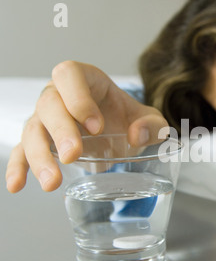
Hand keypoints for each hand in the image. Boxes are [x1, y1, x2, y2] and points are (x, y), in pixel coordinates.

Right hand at [5, 61, 168, 192]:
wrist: (119, 131)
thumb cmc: (129, 118)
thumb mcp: (150, 119)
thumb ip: (152, 125)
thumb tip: (136, 135)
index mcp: (86, 80)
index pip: (71, 76)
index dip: (79, 98)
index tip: (97, 126)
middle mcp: (59, 95)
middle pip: (49, 104)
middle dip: (60, 130)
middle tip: (74, 154)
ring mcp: (46, 118)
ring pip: (33, 130)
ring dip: (40, 156)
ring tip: (52, 182)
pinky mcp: (41, 141)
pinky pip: (22, 151)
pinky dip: (18, 167)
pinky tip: (17, 185)